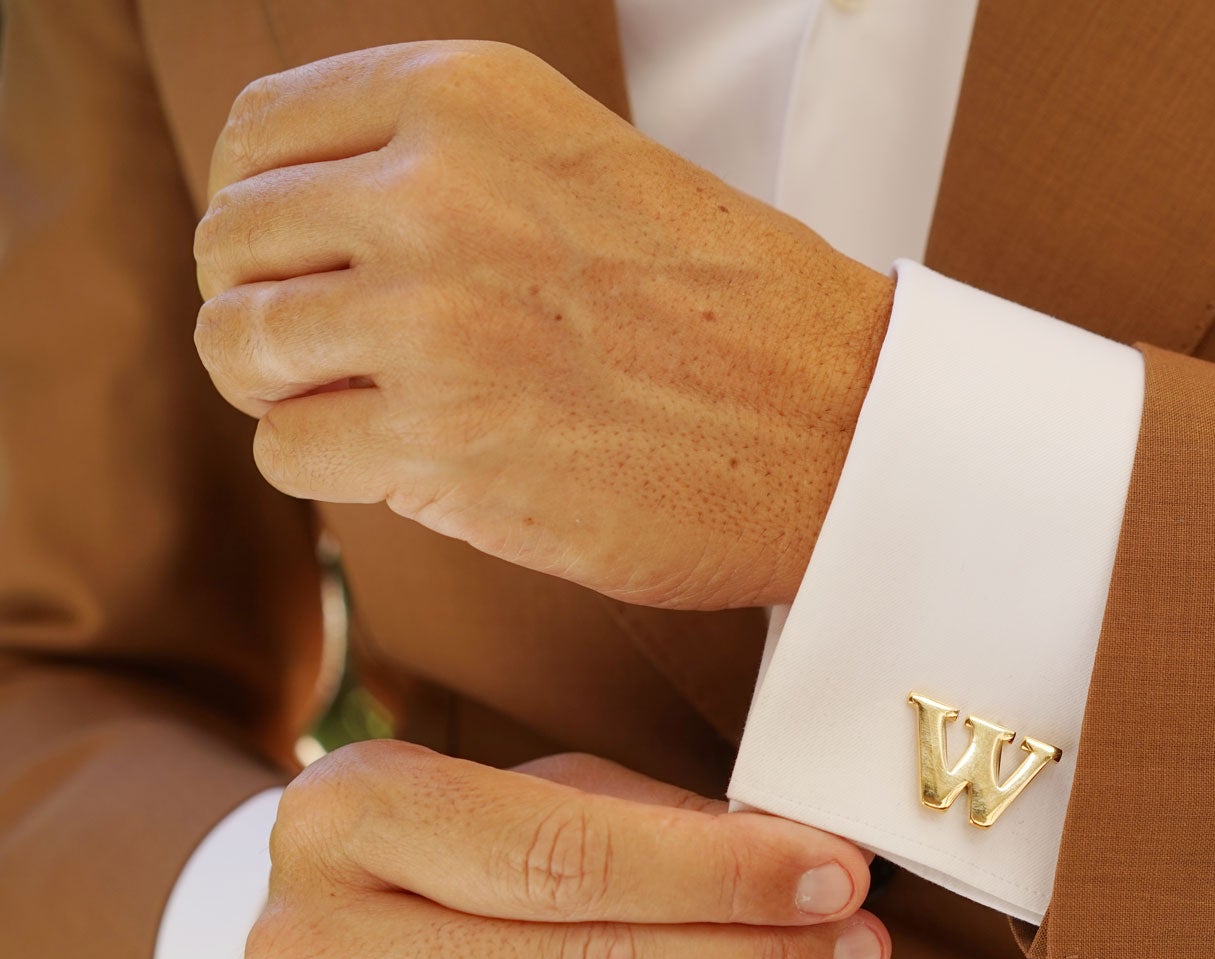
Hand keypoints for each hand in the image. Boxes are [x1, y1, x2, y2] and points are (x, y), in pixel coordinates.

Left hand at [193, 41, 893, 609]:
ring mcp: (428, 321)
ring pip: (239, 346)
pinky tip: (404, 461)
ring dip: (285, 388)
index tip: (301, 259)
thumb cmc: (736, 308)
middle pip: (230, 241)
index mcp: (467, 97)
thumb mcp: (586, 162)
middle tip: (334, 349)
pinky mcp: (439, 445)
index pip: (260, 134)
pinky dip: (329, 465)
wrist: (842, 424)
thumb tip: (308, 223)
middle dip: (265, 302)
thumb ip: (449, 166)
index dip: (262, 207)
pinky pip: (288, 451)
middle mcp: (431, 191)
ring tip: (363, 407)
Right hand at [245, 742, 886, 958]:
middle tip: (852, 949)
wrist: (308, 957)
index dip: (727, 874)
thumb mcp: (531, 794)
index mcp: (354, 811)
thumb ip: (654, 820)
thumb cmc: (452, 864)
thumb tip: (804, 863)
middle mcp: (310, 940)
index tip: (836, 877)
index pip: (573, 854)